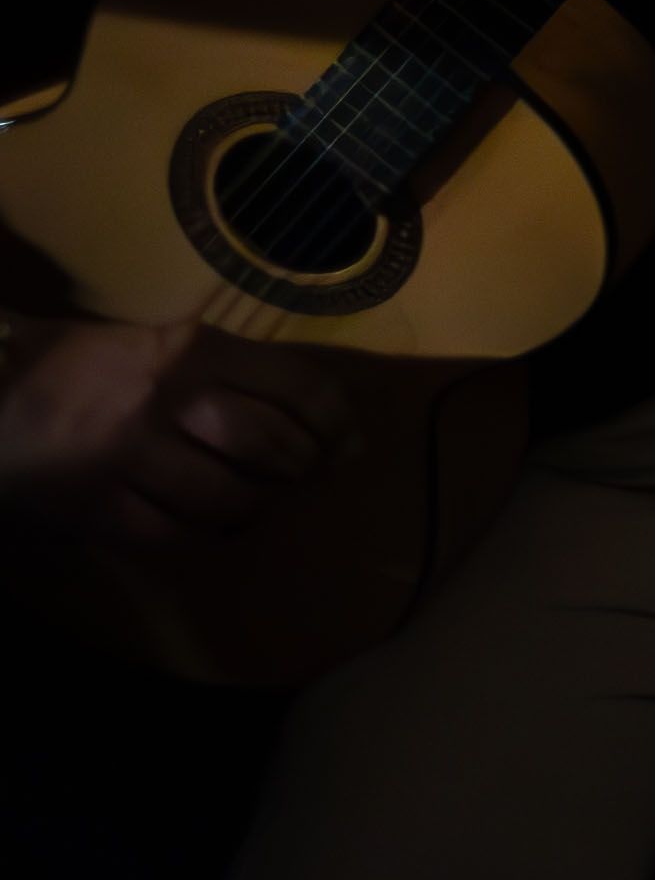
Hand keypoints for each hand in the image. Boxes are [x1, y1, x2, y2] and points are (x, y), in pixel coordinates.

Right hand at [0, 315, 351, 547]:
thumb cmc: (81, 362)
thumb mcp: (163, 343)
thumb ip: (238, 372)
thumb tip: (329, 422)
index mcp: (193, 349)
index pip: (298, 386)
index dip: (337, 422)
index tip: (348, 443)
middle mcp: (169, 399)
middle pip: (273, 446)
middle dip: (301, 470)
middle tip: (301, 478)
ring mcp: (129, 456)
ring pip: (228, 498)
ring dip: (251, 508)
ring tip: (248, 502)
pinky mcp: (94, 506)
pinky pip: (172, 535)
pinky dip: (198, 536)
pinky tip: (200, 525)